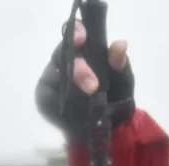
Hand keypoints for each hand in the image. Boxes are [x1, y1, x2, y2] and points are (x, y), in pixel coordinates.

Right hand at [35, 20, 134, 139]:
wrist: (110, 129)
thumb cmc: (116, 99)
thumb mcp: (123, 82)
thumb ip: (120, 64)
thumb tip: (120, 44)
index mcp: (84, 50)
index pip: (75, 34)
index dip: (75, 32)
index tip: (82, 39)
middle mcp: (64, 61)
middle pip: (61, 55)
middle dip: (77, 69)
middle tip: (93, 86)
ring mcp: (52, 79)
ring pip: (54, 77)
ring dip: (71, 89)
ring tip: (88, 104)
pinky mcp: (45, 99)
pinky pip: (48, 98)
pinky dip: (61, 104)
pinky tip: (74, 112)